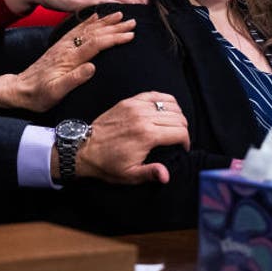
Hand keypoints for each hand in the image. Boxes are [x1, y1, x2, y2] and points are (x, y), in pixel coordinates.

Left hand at [7, 12, 135, 111]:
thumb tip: (92, 67)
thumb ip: (74, 79)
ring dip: (105, 21)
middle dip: (115, 26)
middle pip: (95, 32)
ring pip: (88, 28)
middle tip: (133, 21)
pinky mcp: (60, 46)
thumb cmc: (39, 95)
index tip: (130, 35)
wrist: (20, 90)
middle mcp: (67, 48)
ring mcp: (63, 45)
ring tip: (120, 14)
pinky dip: (89, 21)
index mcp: (69, 58)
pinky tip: (96, 16)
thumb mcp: (55, 92)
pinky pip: (77, 29)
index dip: (114, 38)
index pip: (96, 44)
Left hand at [72, 92, 189, 183]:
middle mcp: (143, 117)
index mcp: (147, 136)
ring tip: (173, 126)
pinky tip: (165, 110)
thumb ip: (151, 173)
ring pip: (170, 104)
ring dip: (176, 115)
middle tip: (178, 139)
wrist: (84, 149)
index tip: (182, 148)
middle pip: (178, 117)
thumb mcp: (130, 175)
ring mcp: (135, 106)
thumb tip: (166, 176)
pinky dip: (164, 100)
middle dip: (183, 129)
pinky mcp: (128, 101)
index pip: (180, 132)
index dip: (186, 141)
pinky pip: (154, 94)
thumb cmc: (107, 164)